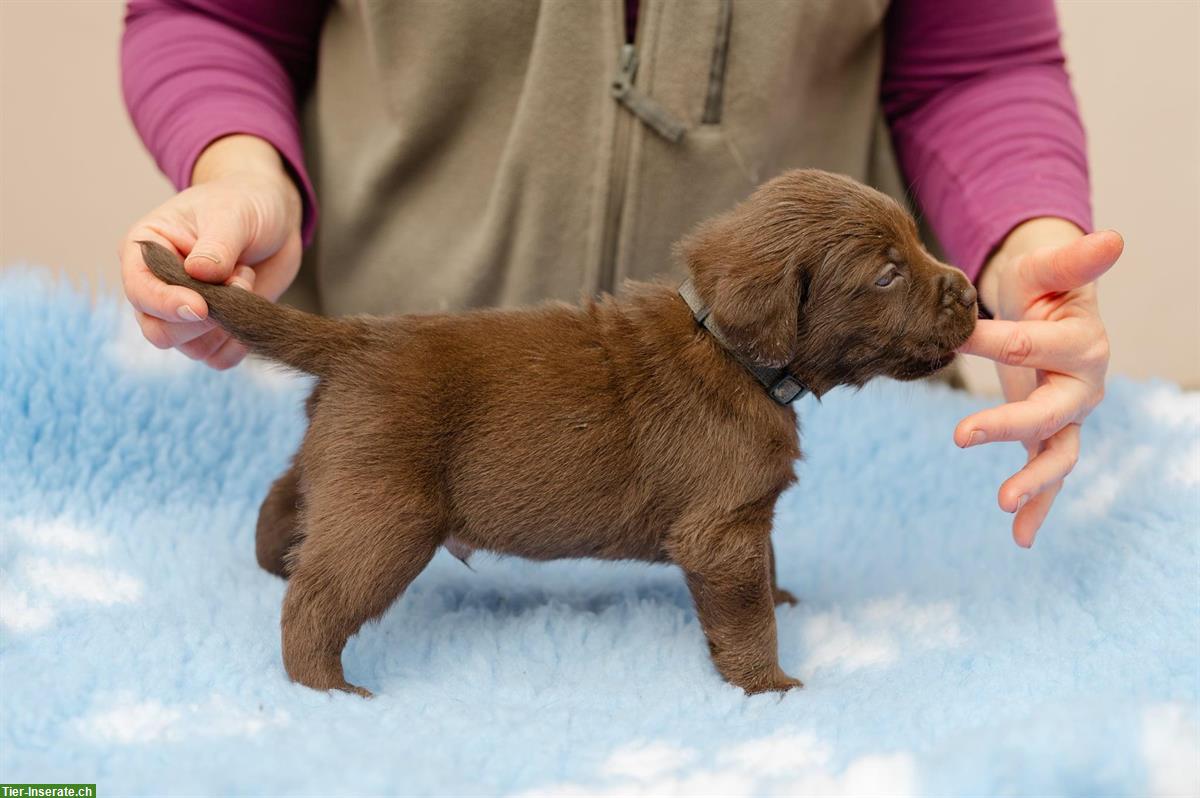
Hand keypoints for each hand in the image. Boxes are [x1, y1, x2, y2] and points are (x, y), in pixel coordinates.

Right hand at [119, 135, 302, 368]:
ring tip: (245, 281)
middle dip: (203, 319)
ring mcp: (184, 312)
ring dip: (226, 325)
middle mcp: (157, 287)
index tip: (202, 305)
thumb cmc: (243, 203)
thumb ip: (215, 246)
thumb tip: (198, 274)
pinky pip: (217, 358)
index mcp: (145, 251)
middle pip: (159, 331)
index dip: (166, 304)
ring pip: (190, 348)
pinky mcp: (214, 330)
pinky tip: (253, 308)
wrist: (273, 217)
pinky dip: (238, 343)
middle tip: (239, 281)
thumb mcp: (231, 214)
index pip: (140, 292)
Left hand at [954, 218, 1122, 546]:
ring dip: (1033, 482)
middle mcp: (1083, 386)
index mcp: (1083, 344)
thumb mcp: (1047, 267)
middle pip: (1049, 412)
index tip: (958, 336)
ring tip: (1003, 505)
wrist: (1045, 303)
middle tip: (961, 436)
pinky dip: (1038, 508)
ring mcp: (1068, 416)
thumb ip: (1072, 260)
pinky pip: (1047, 476)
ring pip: (1057, 454)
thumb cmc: (1043, 283)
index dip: (996, 341)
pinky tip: (1020, 539)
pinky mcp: (1048, 434)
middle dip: (1008, 425)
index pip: (1033, 346)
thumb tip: (1111, 237)